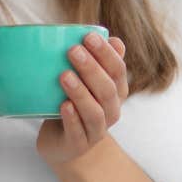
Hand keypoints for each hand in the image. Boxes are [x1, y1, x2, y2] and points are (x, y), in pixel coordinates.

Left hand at [36, 31, 129, 167]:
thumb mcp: (87, 83)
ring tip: (64, 75)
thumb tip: (113, 39)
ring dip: (81, 92)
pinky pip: (77, 132)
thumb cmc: (74, 106)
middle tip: (73, 50)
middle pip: (107, 90)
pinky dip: (72, 118)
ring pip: (94, 112)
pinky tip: (64, 105)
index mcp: (116, 92)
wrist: (64, 145)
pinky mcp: (78, 144)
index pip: (118, 71)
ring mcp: (96, 130)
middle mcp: (111, 111)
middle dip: (92, 69)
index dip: (106, 54)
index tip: (88, 36)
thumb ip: (98, 63)